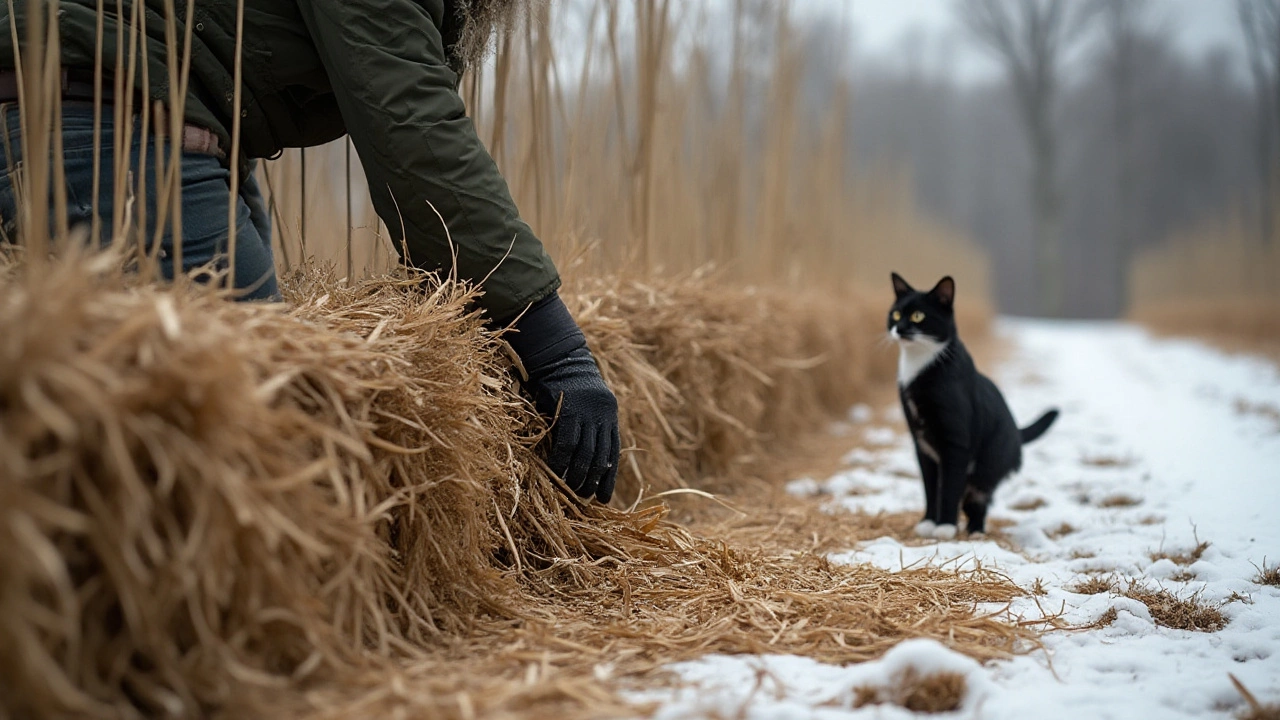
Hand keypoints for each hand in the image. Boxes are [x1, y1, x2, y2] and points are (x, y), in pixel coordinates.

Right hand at [523, 347, 619, 501]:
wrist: (560, 357)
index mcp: (610, 415)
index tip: (605, 498)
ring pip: (586, 452)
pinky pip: (567, 442)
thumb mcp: (586, 404)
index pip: (613, 453)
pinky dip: (562, 460)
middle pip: (601, 456)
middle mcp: (603, 416)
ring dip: (578, 474)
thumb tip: (583, 459)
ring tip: (572, 491)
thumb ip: (589, 426)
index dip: (609, 477)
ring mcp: (587, 413)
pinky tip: (556, 472)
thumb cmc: (570, 384)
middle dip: (593, 480)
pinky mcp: (571, 411)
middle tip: (584, 498)